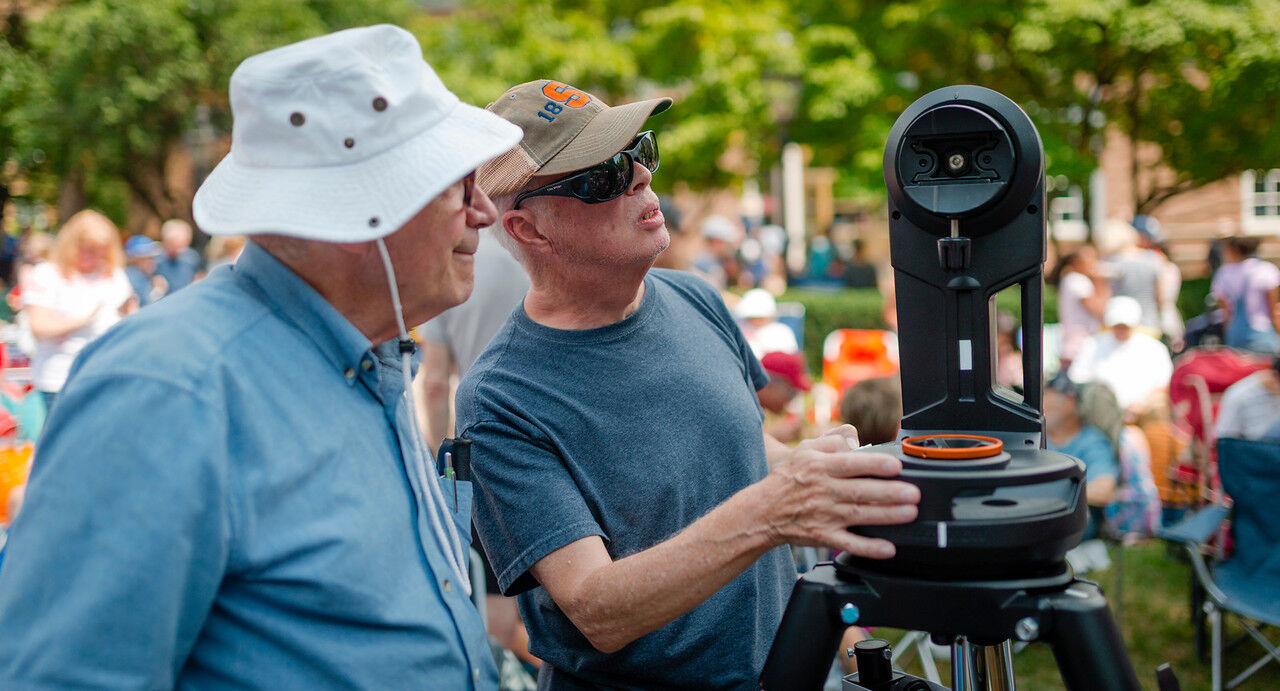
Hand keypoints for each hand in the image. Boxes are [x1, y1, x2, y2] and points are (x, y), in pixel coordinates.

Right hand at [757, 424, 919, 558]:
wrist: (764, 511)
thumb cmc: (788, 478)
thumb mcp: (805, 450)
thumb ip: (833, 441)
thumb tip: (858, 440)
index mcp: (821, 467)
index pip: (851, 464)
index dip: (875, 464)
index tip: (896, 466)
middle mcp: (824, 491)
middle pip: (861, 491)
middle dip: (890, 493)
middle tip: (914, 493)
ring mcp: (824, 516)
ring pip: (860, 516)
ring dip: (887, 516)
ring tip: (910, 513)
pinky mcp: (824, 537)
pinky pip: (849, 544)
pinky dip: (868, 548)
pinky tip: (887, 548)